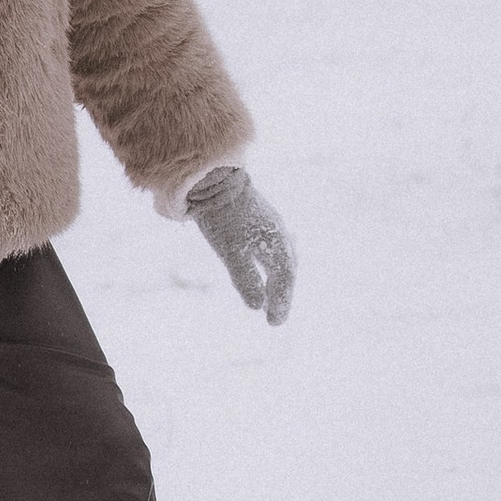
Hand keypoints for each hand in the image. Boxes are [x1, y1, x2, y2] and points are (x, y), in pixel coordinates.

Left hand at [186, 164, 294, 324]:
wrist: (213, 177)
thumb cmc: (222, 216)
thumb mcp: (231, 252)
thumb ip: (245, 279)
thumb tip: (258, 306)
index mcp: (276, 244)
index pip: (284, 281)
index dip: (280, 303)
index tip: (273, 323)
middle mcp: (279, 234)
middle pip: (287, 270)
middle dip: (282, 293)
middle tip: (275, 315)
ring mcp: (271, 224)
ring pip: (282, 257)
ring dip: (279, 279)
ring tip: (275, 295)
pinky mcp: (260, 217)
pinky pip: (274, 246)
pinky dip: (273, 263)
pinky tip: (266, 263)